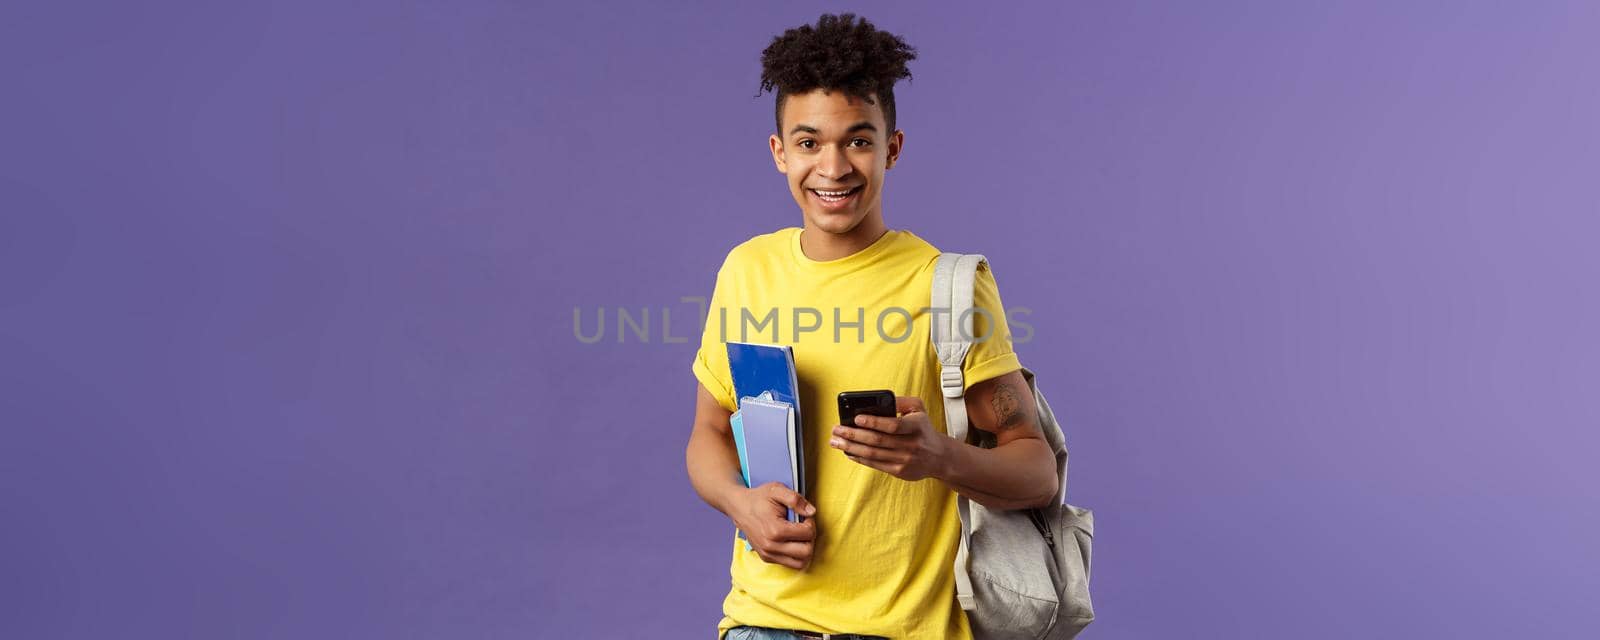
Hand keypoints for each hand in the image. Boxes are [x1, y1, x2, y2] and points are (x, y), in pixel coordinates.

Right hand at [727, 482, 816, 569]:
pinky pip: (790, 564)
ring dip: (805, 549)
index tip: (804, 516)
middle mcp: (771, 546)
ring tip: (799, 536)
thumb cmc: (759, 498)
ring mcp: (768, 554)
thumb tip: (811, 512)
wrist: (740, 508)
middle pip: (806, 552)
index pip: (808, 534)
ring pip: (800, 562)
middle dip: (810, 538)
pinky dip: (796, 555)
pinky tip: (791, 541)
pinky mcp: (767, 558)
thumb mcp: (777, 490)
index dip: (810, 523)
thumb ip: (795, 499)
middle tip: (803, 527)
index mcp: (775, 530)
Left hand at [830, 395, 948, 481]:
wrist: (938, 456)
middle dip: (853, 435)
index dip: (873, 422)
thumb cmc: (923, 429)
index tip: (856, 418)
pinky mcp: (899, 471)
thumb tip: (878, 401)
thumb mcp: (918, 409)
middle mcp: (911, 444)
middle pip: (877, 440)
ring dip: (850, 447)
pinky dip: (859, 458)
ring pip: (872, 454)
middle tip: (836, 429)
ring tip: (835, 441)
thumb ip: (900, 401)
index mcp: (916, 426)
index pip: (893, 425)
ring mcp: (905, 460)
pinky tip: (848, 451)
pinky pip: (874, 464)